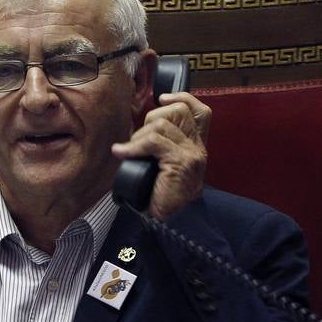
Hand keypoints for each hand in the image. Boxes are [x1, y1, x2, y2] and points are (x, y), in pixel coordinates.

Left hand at [110, 91, 210, 218]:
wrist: (173, 224)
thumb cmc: (162, 195)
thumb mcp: (162, 164)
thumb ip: (161, 145)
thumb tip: (139, 128)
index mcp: (197, 144)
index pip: (199, 110)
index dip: (181, 98)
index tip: (161, 98)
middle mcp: (198, 147)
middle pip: (178, 111)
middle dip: (151, 119)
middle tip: (139, 141)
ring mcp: (192, 153)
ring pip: (162, 125)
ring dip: (140, 136)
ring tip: (132, 152)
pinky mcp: (181, 162)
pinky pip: (153, 141)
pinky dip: (133, 146)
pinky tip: (121, 152)